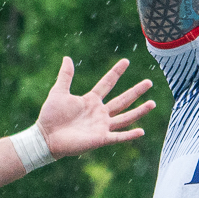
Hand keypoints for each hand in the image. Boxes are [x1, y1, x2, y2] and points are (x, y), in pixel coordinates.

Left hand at [36, 58, 154, 157]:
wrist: (46, 137)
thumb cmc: (51, 116)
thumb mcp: (58, 92)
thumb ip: (65, 76)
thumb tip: (67, 58)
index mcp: (90, 100)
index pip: (107, 83)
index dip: (116, 72)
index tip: (126, 61)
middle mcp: (99, 113)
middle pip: (122, 100)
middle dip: (136, 91)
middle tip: (149, 82)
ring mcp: (101, 126)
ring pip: (125, 117)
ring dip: (139, 111)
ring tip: (152, 103)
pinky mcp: (100, 139)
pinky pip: (118, 137)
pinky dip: (129, 135)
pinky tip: (141, 131)